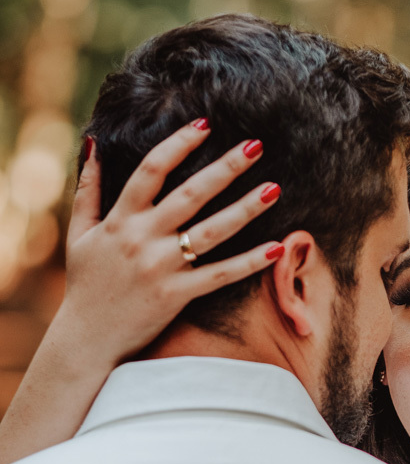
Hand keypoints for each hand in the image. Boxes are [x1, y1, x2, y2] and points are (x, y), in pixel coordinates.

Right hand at [60, 121, 283, 366]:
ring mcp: (162, 267)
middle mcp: (142, 238)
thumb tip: (94, 143)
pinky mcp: (177, 296)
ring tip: (274, 188)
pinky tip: (276, 247)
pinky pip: (221, 275)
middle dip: (224, 167)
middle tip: (255, 145)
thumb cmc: (85, 284)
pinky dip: (249, 262)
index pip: (152, 170)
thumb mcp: (79, 233)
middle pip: (191, 195)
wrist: (87, 339)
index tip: (205, 124)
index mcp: (120, 219)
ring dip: (246, 208)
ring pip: (212, 232)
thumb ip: (88, 188)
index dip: (179, 144)